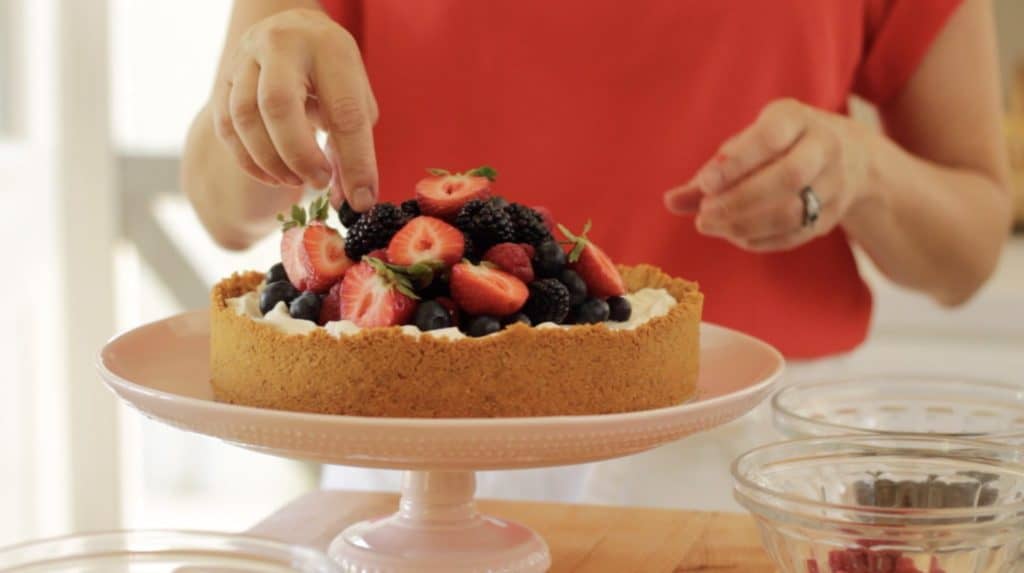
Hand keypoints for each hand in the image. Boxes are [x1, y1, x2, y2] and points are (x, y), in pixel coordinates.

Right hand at [211, 8, 378, 210]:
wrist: (293, 32)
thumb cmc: (332, 73)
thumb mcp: (355, 97)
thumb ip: (354, 146)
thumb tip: (351, 200)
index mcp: (329, 48)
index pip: (344, 112)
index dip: (355, 163)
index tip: (361, 199)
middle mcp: (281, 44)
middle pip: (278, 106)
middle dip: (300, 156)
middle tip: (319, 182)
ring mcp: (246, 59)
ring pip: (244, 117)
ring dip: (271, 161)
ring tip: (296, 180)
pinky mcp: (224, 79)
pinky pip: (227, 126)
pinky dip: (249, 160)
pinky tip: (273, 175)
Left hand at [664, 99, 874, 251]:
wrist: (849, 156)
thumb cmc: (778, 147)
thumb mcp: (748, 144)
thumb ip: (709, 173)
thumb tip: (670, 202)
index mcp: (796, 118)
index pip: (771, 137)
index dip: (737, 162)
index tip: (705, 183)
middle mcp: (824, 146)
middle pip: (789, 176)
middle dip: (740, 200)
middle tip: (703, 216)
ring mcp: (834, 183)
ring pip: (794, 210)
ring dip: (746, 224)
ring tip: (711, 226)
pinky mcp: (833, 214)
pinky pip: (797, 233)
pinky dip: (761, 239)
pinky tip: (735, 236)